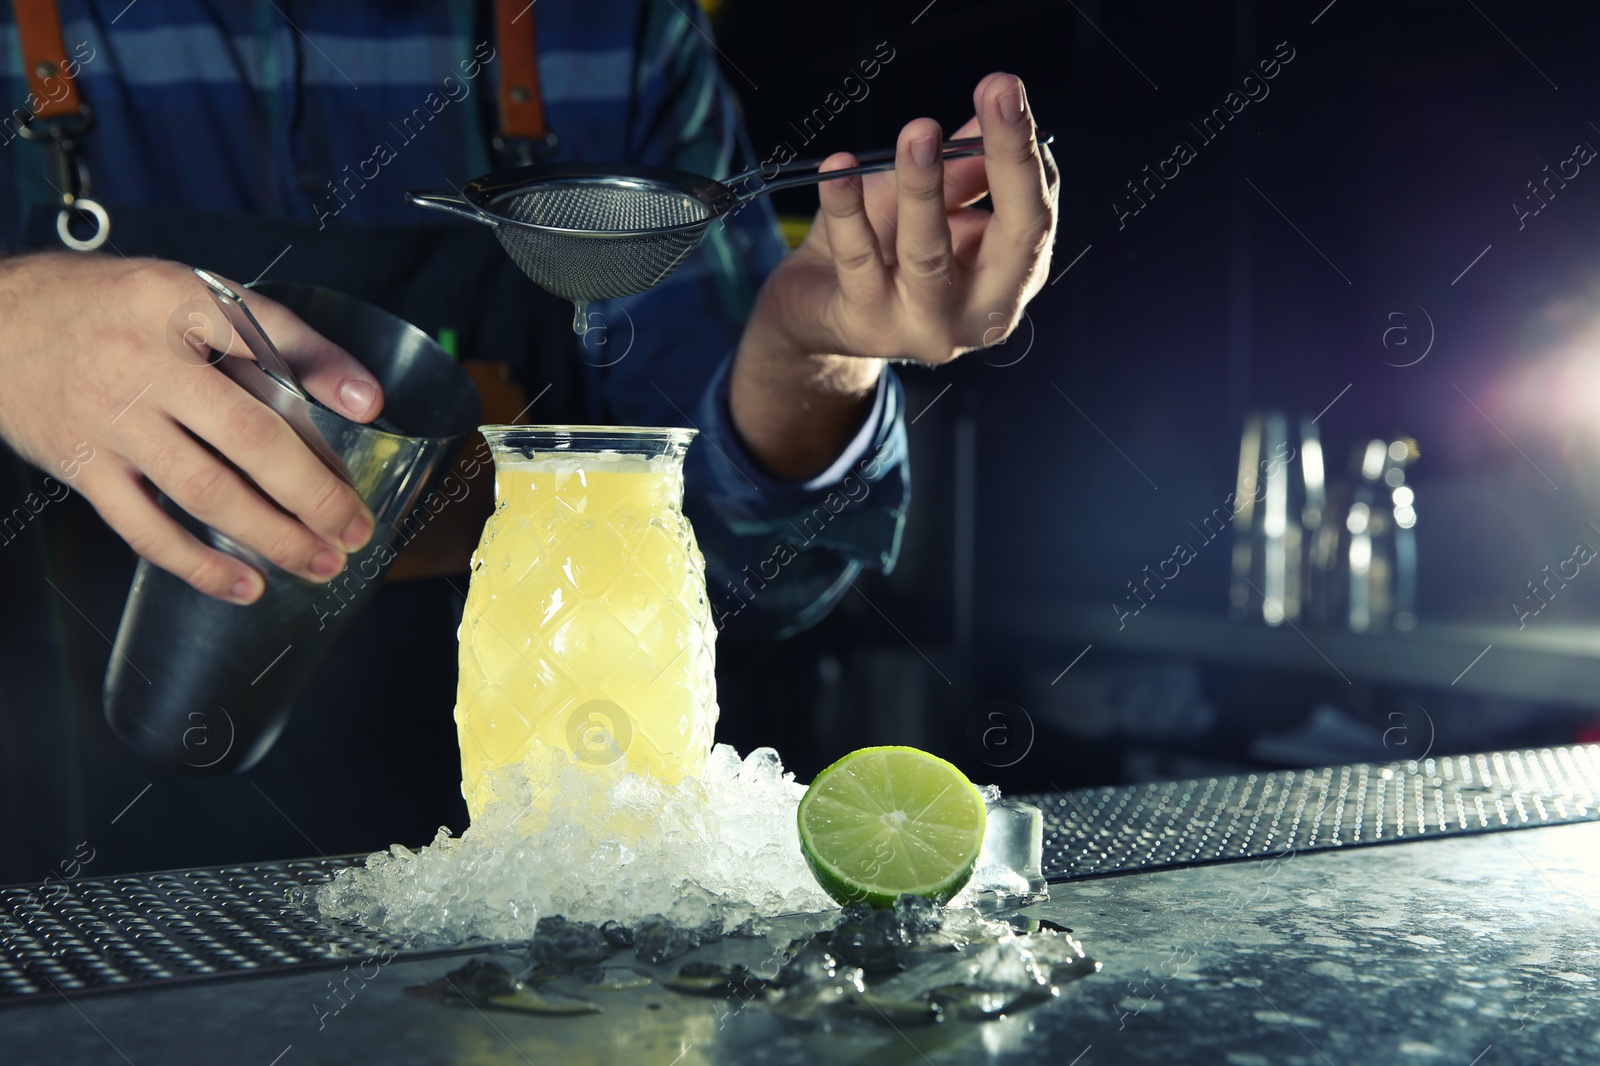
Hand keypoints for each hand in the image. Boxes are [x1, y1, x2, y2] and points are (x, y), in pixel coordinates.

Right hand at [0, 253, 382, 602]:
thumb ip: (264, 334)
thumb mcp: (179, 292)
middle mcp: (143, 361)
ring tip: (321, 562)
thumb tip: (360, 397)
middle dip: (313, 489)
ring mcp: (110, 420)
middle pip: (247, 433)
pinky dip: (199, 563)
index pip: (262, 332)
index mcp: (174, 301)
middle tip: (357, 526)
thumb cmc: (104, 310)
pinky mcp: (82, 467)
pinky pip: (146, 528)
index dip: (321, 368)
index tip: (370, 408)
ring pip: (204, 490)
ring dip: (272, 535)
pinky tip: (245, 584)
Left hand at [730, 72, 1058, 477]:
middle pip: (1014, 236)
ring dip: (925, 186)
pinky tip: (838, 169)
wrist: (819, 312)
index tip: (1007, 88)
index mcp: (1012, 277)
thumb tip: (992, 112)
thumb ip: (962, 166)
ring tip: (919, 132)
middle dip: (1008, 157)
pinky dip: (847, 209)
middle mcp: (982, 311)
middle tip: (996, 92)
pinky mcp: (868, 326)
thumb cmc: (884, 252)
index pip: (1036, 211)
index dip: (1024, 148)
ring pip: (928, 251)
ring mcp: (925, 325)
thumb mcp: (929, 202)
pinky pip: (858, 258)